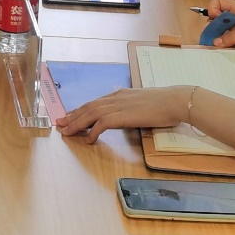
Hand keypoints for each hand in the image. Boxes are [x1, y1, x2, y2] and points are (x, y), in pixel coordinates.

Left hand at [56, 87, 188, 143]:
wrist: (175, 100)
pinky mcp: (123, 115)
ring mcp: (119, 105)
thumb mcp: (142, 103)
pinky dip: (93, 131)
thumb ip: (130, 107)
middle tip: (59, 124)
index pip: (95, 102)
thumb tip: (124, 115)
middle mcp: (116, 98)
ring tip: (66, 132)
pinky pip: (102, 124)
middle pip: (88, 107)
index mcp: (120, 94)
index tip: (69, 116)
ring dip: (76, 124)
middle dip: (72, 116)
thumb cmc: (165, 103)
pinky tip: (89, 140)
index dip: (80, 110)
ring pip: (91, 114)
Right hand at [200, 0, 234, 50]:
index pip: (217, 1)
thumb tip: (215, 42)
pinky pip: (225, 38)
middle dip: (213, 27)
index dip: (212, 10)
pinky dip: (223, 43)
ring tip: (221, 46)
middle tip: (214, 38)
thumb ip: (233, 36)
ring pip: (219, 29)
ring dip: (217, 37)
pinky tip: (227, 48)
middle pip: (215, 17)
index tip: (217, 21)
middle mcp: (234, 15)